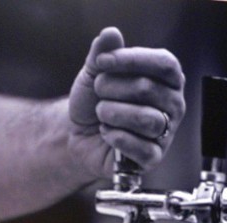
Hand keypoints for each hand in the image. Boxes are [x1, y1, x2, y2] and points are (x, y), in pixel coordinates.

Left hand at [68, 27, 185, 175]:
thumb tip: (110, 34)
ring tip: (101, 113)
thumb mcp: (93, 75)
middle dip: (113, 89)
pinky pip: (142, 149)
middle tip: (98, 93)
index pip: (163, 64)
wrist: (79, 136)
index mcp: (167, 79)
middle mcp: (172, 105)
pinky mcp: (153, 158)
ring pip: (147, 121)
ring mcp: (165, 133)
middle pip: (149, 90)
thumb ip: (101, 55)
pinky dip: (117, 138)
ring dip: (114, 114)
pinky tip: (106, 133)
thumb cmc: (93, 103)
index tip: (102, 62)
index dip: (131, 60)